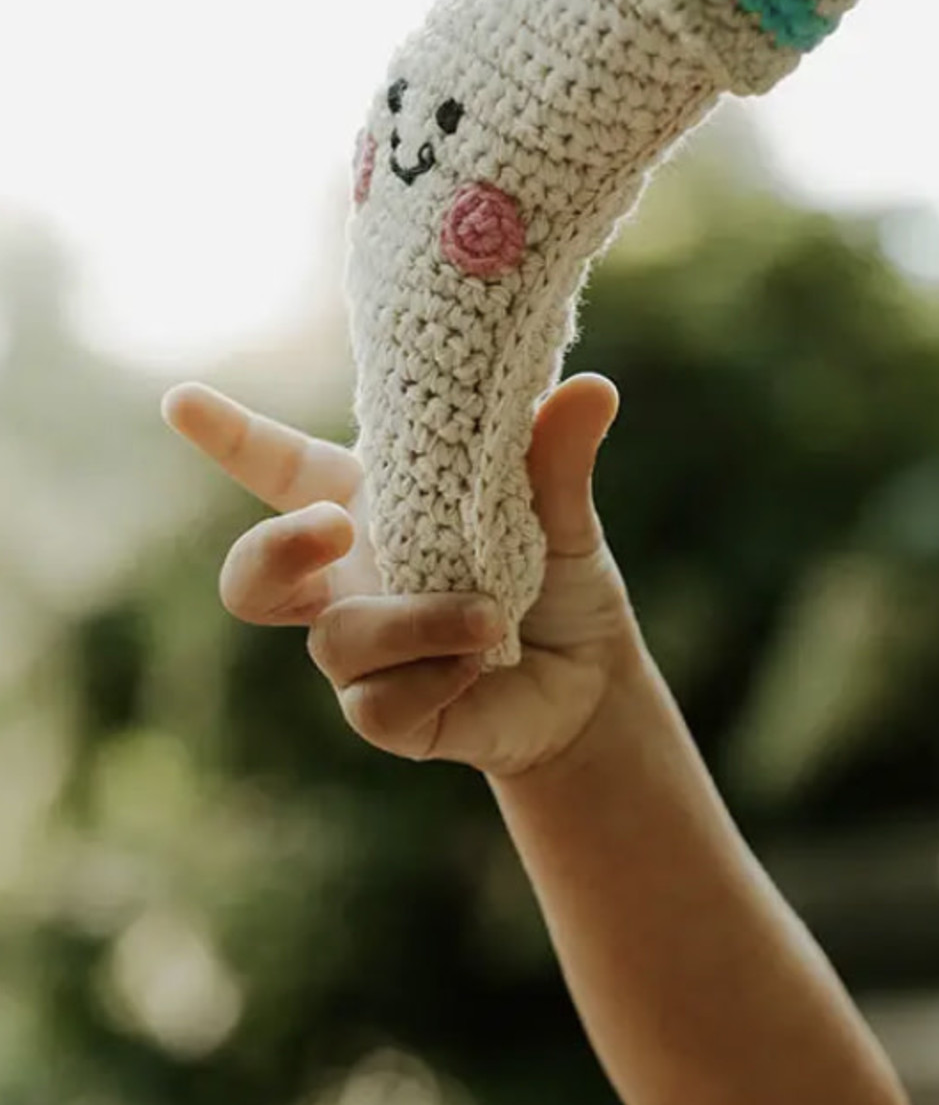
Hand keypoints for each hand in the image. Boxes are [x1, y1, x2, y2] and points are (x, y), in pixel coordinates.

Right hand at [160, 374, 639, 779]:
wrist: (592, 687)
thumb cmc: (558, 585)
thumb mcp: (562, 518)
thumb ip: (555, 460)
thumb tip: (592, 390)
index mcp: (370, 511)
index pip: (281, 470)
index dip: (229, 437)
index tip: (182, 401)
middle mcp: (348, 582)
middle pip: (252, 573)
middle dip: (276, 546)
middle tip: (336, 525)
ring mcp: (361, 654)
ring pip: (335, 641)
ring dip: (415, 622)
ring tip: (490, 617)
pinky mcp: (388, 714)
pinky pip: (375, 705)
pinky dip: (435, 678)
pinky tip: (480, 666)